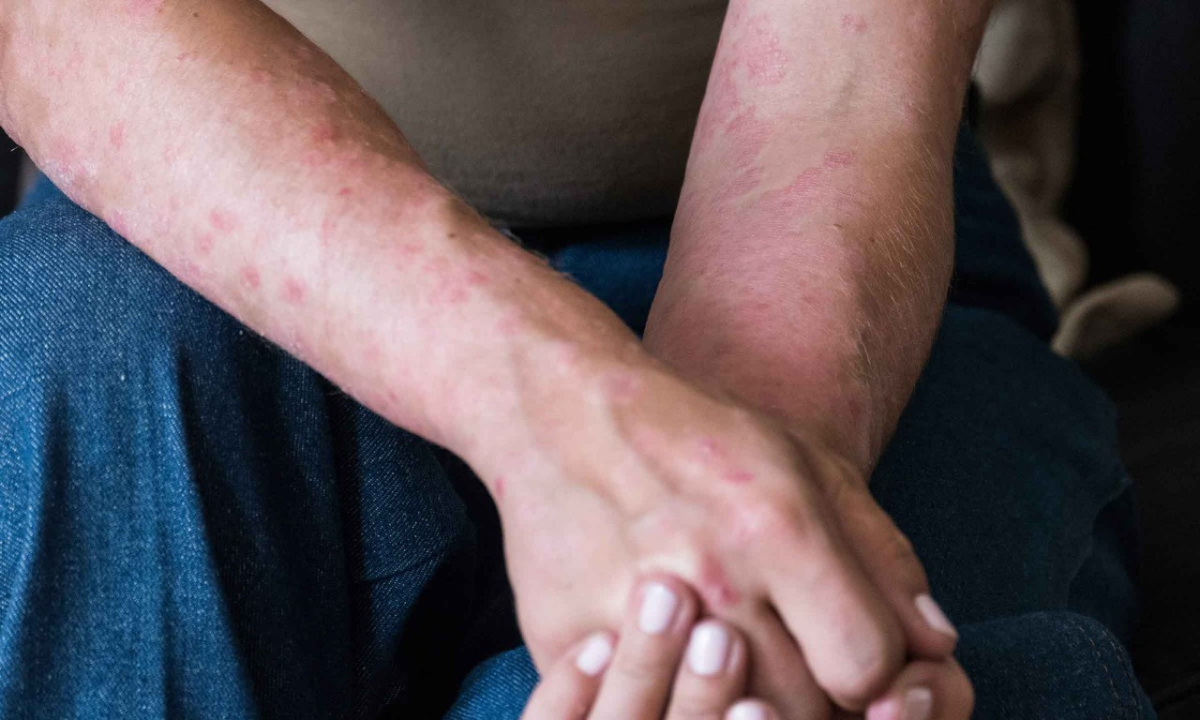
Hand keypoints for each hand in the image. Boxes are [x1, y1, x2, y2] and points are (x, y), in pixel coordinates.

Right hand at [482, 351, 957, 717]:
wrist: (564, 412)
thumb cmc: (697, 436)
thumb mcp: (807, 465)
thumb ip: (882, 554)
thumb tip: (936, 644)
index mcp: (779, 529)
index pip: (867, 666)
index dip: (874, 672)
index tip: (852, 652)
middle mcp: (709, 579)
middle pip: (801, 710)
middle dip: (817, 697)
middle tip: (798, 662)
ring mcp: (631, 617)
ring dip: (746, 707)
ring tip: (742, 667)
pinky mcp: (568, 641)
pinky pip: (635, 710)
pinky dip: (665, 698)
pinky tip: (673, 668)